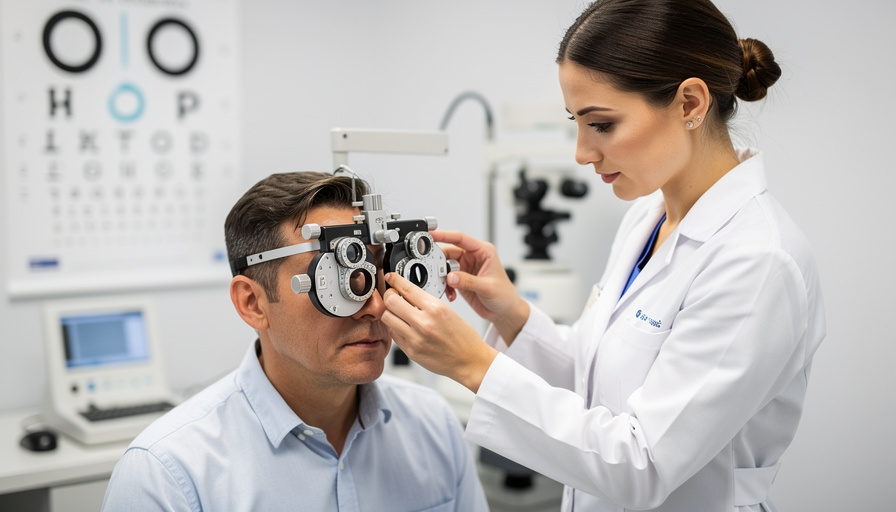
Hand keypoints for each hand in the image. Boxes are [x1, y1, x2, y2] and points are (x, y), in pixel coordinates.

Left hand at [382, 272, 497, 392]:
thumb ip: (426, 302)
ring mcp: (415, 338)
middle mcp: (424, 322)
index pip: (406, 288)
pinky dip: (396, 328)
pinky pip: (393, 334)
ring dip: (390, 312)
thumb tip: (407, 293)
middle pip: (390, 301)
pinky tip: (405, 327)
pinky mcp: (411, 351)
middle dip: (389, 295)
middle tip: (392, 295)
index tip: (391, 278)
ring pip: (387, 317)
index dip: (394, 280)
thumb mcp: (448, 311)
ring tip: (398, 312)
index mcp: (435, 308)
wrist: (470, 361)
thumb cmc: (463, 338)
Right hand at [433, 231, 529, 341]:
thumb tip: (450, 277)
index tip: (431, 235)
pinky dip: (445, 286)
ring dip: (442, 276)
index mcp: (483, 251)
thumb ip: (468, 281)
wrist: (504, 312)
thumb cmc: (504, 295)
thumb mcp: (488, 287)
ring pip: (445, 266)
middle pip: (449, 252)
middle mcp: (473, 257)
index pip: (460, 238)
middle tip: (434, 270)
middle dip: (439, 261)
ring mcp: (465, 268)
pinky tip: (451, 294)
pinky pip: (446, 279)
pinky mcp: (460, 279)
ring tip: (445, 286)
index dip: (444, 235)